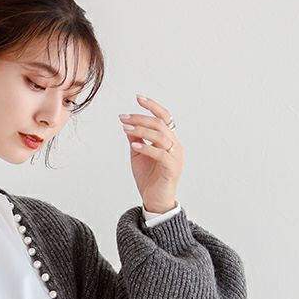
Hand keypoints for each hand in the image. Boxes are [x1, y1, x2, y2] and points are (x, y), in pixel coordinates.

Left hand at [119, 94, 183, 213]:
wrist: (154, 200)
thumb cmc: (149, 178)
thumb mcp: (138, 155)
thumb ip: (136, 139)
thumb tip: (128, 124)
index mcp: (169, 140)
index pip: (164, 117)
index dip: (152, 106)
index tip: (138, 98)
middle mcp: (175, 145)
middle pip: (159, 124)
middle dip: (140, 118)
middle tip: (123, 118)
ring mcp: (176, 156)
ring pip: (160, 136)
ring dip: (142, 130)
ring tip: (126, 128)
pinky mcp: (172, 168)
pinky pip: (160, 153)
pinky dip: (146, 148)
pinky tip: (134, 145)